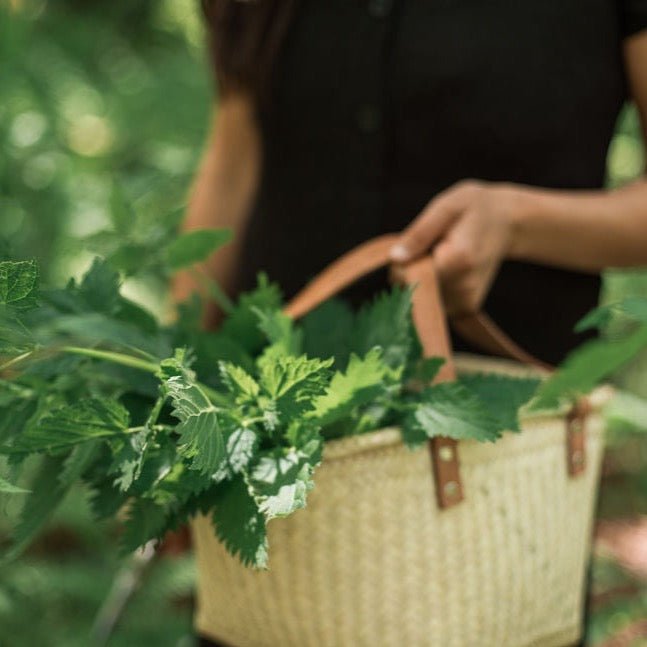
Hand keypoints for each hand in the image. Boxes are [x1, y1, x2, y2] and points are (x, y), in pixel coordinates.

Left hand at [390, 180, 523, 315]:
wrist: (507, 222)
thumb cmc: (473, 209)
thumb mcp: (445, 207)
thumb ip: (419, 234)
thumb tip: (395, 258)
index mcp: (458, 261)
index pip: (406, 276)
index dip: (400, 263)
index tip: (414, 246)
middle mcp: (464, 288)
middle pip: (413, 291)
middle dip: (409, 273)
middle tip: (430, 249)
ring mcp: (466, 302)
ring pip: (421, 300)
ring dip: (421, 281)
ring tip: (441, 258)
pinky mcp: (466, 309)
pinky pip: (433, 304)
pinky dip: (432, 289)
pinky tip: (447, 271)